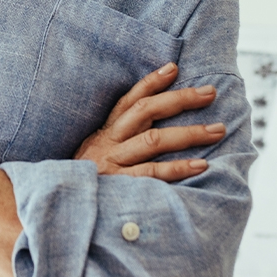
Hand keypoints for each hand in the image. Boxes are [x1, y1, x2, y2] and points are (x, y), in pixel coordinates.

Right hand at [74, 62, 224, 179]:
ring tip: (217, 130)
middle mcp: (108, 142)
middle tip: (209, 93)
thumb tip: (151, 128)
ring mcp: (114, 163)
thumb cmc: (86, 182)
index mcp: (104, 133)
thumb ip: (118, 143)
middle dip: (180, 99)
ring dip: (188, 133)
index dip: (151, 82)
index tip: (173, 68)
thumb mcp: (93, 155)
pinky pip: (152, 173)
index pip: (128, 100)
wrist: (59, 208)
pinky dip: (177, 168)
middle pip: (146, 111)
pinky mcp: (119, 185)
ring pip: (153, 140)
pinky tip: (201, 165)